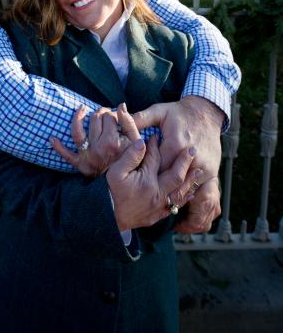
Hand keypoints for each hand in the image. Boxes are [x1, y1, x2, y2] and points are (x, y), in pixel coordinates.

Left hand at [50, 104, 130, 175]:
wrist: (124, 185)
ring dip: (78, 117)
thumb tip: (121, 105)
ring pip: (78, 131)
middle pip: (94, 120)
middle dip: (99, 113)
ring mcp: (87, 156)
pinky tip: (52, 138)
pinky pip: (66, 155)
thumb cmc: (131, 161)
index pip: (109, 117)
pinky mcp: (80, 164)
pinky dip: (58, 147)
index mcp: (113, 142)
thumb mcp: (136, 143)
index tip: (115, 118)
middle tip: (104, 115)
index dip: (112, 114)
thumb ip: (129, 123)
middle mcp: (98, 148)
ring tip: (82, 110)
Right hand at [106, 133, 197, 230]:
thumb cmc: (109, 192)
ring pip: (180, 192)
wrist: (106, 217)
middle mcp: (157, 193)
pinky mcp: (157, 215)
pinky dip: (184, 199)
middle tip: (193, 149)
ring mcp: (158, 206)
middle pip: (176, 175)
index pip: (155, 158)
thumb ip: (130, 157)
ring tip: (198, 170)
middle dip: (185, 161)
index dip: (156, 145)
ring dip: (189, 180)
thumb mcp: (115, 172)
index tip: (157, 136)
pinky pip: (175, 207)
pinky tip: (189, 193)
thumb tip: (142, 142)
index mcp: (147, 180)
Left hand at [132, 97, 223, 231]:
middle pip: (173, 182)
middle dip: (161, 197)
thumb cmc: (179, 112)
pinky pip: (206, 193)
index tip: (135, 191)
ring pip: (191, 191)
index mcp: (175, 143)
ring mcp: (204, 165)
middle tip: (146, 211)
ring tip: (171, 221)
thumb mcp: (159, 111)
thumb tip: (119, 117)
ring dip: (182, 206)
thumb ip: (140, 118)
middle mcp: (191, 156)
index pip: (158, 166)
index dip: (146, 179)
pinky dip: (198, 206)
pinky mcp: (212, 170)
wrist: (206, 113)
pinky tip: (189, 218)